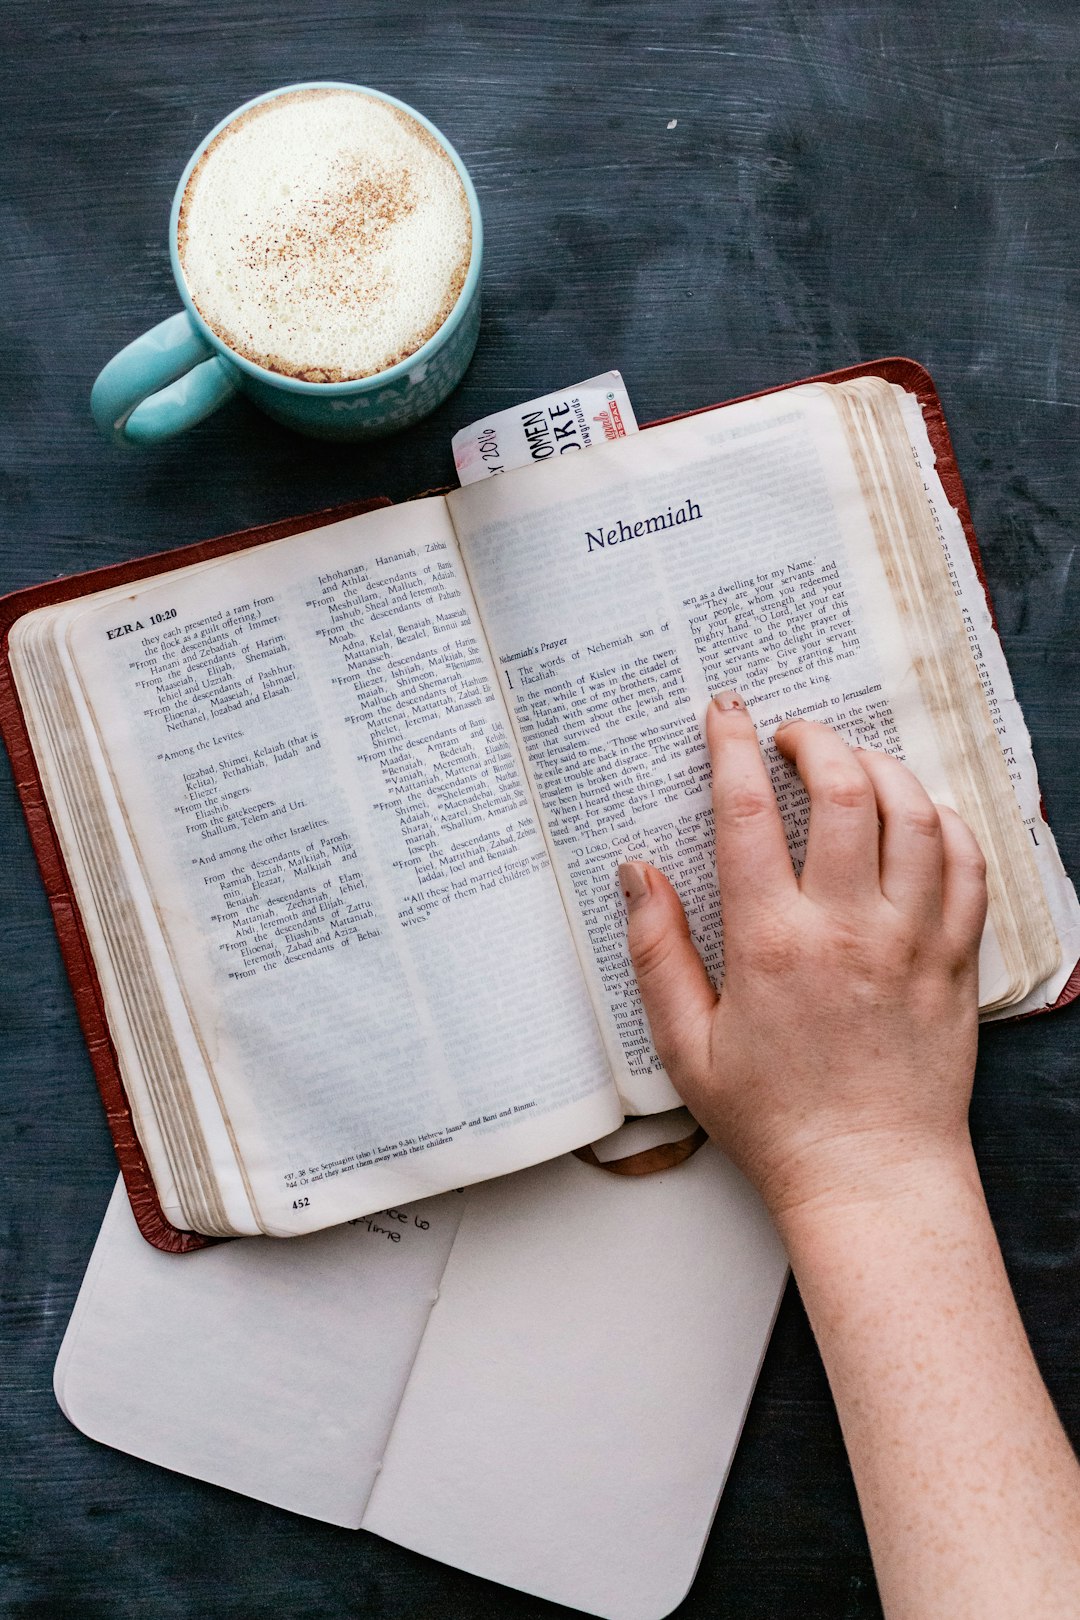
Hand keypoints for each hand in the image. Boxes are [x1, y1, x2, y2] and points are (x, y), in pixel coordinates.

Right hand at [619, 693, 987, 1226]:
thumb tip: (637, 872)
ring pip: (913, 814)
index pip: (746, 813)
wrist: (868, 1176)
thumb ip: (656, 952)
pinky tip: (917, 817)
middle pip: (843, 791)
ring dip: (881, 769)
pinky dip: (945, 822)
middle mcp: (847, 929)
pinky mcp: (955, 960)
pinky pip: (967, 865)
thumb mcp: (686, 1046)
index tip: (726, 715)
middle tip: (793, 736)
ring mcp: (911, 941)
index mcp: (771, 944)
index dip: (732, 746)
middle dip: (815, 740)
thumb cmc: (775, 1119)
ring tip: (853, 765)